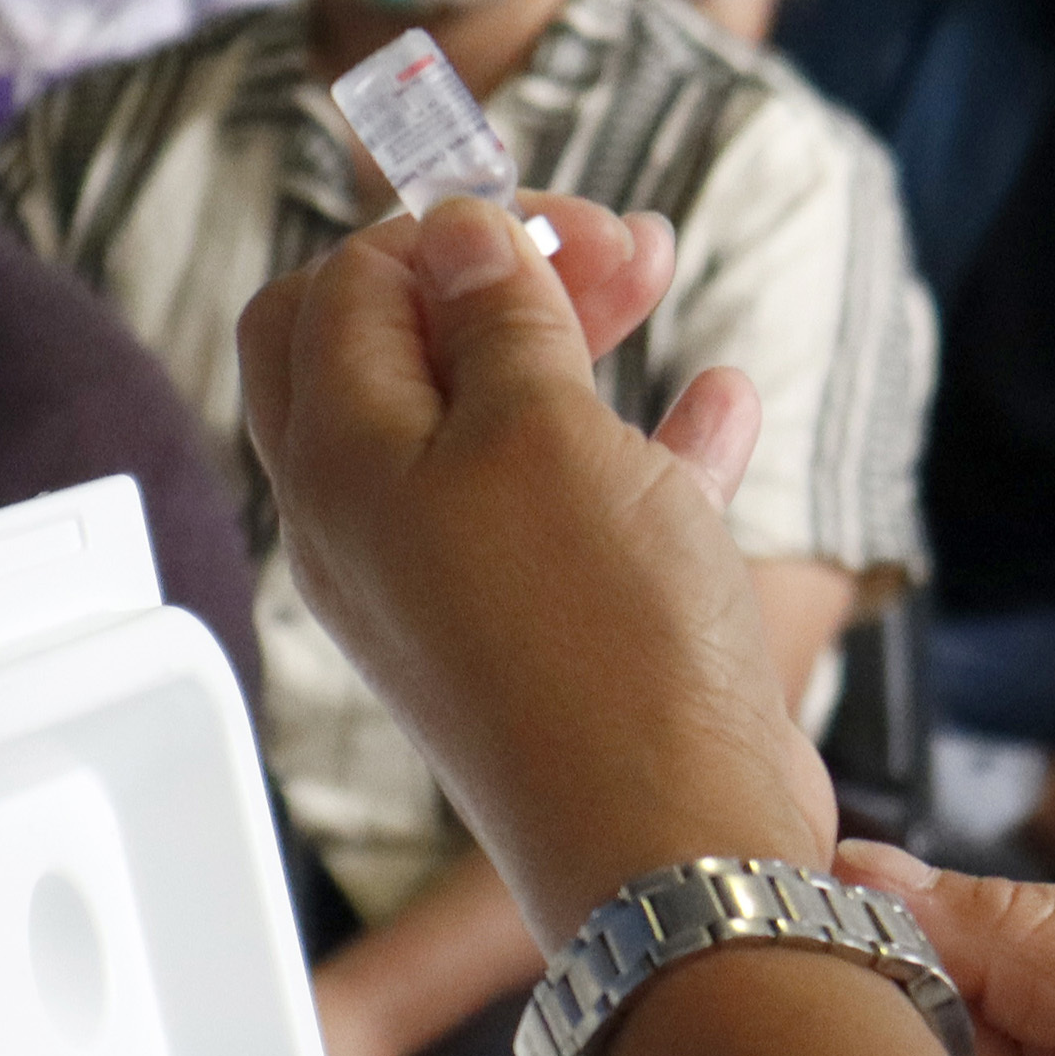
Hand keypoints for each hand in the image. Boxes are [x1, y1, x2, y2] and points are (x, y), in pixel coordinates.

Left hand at [237, 192, 832, 953]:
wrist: (676, 845)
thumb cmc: (599, 635)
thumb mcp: (540, 428)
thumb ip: (495, 316)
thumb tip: (455, 234)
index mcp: (339, 467)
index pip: (332, 294)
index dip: (433, 228)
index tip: (541, 210)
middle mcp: (381, 527)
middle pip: (403, 349)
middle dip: (497, 269)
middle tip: (606, 238)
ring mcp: (470, 584)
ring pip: (503, 418)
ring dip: (577, 333)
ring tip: (662, 268)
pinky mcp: (563, 631)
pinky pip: (595, 509)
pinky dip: (650, 438)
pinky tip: (722, 395)